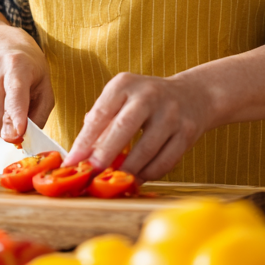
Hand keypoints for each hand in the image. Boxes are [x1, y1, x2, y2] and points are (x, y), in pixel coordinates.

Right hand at [0, 1, 53, 143]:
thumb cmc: (27, 62)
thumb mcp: (44, 80)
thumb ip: (41, 110)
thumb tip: (29, 136)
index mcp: (17, 65)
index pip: (15, 93)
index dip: (17, 114)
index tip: (19, 132)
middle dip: (11, 129)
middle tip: (23, 127)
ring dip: (3, 124)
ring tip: (12, 106)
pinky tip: (1, 101)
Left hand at [65, 72, 211, 180]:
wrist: (192, 95)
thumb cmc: (146, 100)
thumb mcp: (122, 98)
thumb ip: (101, 120)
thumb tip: (81, 153)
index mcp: (126, 84)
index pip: (100, 114)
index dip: (84, 141)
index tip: (72, 162)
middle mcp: (149, 95)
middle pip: (122, 129)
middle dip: (104, 156)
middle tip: (91, 174)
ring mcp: (171, 113)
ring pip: (145, 150)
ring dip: (127, 170)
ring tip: (115, 181)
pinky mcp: (188, 132)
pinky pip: (165, 162)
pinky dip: (148, 174)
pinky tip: (138, 177)